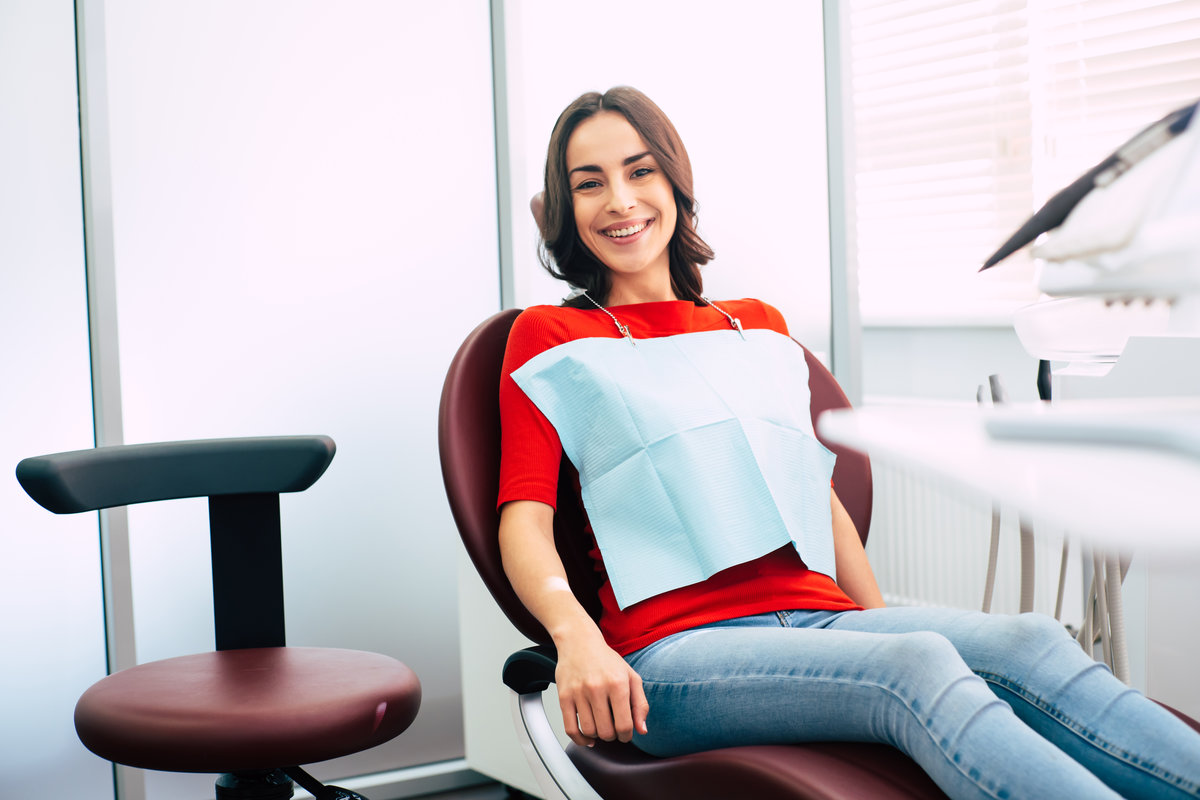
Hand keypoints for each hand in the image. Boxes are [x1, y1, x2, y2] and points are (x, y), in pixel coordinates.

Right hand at [554, 632, 648, 746]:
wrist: (579, 642)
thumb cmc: (607, 661)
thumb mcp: (631, 677)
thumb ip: (640, 704)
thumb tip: (642, 730)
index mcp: (618, 684)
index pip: (624, 725)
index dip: (627, 735)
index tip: (625, 733)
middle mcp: (597, 688)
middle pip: (606, 731)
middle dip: (612, 736)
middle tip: (613, 728)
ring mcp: (579, 692)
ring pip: (589, 731)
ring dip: (597, 736)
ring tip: (601, 727)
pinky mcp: (564, 696)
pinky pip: (570, 728)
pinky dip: (579, 739)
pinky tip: (587, 736)